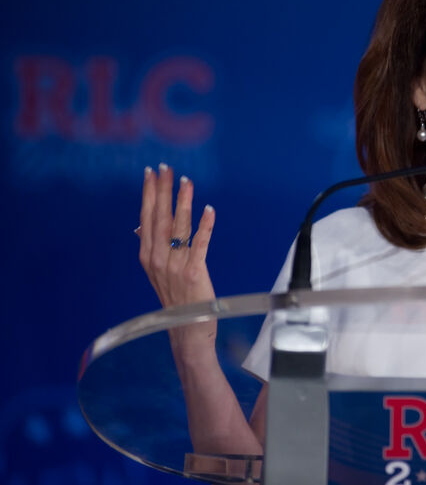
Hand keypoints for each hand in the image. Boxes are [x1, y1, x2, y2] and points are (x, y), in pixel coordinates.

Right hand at [138, 164, 217, 354]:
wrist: (186, 331)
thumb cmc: (176, 299)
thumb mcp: (157, 272)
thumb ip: (151, 248)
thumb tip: (141, 226)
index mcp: (148, 256)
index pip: (147, 218)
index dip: (149, 194)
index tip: (150, 173)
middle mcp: (157, 259)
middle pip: (159, 218)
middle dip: (162, 190)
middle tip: (165, 168)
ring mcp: (175, 266)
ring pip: (178, 227)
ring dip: (183, 202)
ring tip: (187, 181)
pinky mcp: (194, 272)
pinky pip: (200, 244)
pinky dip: (205, 226)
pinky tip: (209, 209)